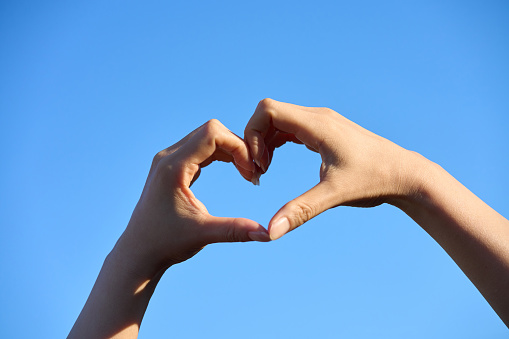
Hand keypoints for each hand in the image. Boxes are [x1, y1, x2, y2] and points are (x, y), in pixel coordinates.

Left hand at [117, 119, 269, 277]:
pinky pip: (201, 148)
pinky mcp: (173, 166)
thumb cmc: (166, 243)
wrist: (139, 251)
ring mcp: (169, 160)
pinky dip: (221, 155)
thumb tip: (268, 235)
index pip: (212, 134)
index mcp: (173, 167)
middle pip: (211, 131)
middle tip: (253, 174)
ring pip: (207, 137)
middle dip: (237, 147)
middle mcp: (169, 157)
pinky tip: (234, 170)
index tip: (252, 171)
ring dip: (230, 150)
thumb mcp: (203, 234)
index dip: (238, 146)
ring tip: (247, 174)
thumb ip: (235, 230)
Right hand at [245, 99, 413, 239]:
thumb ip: (300, 210)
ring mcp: (321, 122)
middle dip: (254, 139)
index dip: (252, 133)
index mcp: (317, 125)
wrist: (405, 174)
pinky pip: (290, 128)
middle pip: (269, 113)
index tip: (257, 164)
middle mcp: (318, 117)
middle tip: (257, 171)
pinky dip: (276, 142)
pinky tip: (274, 162)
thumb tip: (271, 231)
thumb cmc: (373, 181)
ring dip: (264, 142)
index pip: (268, 110)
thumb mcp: (334, 195)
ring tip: (264, 170)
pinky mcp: (324, 131)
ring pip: (278, 120)